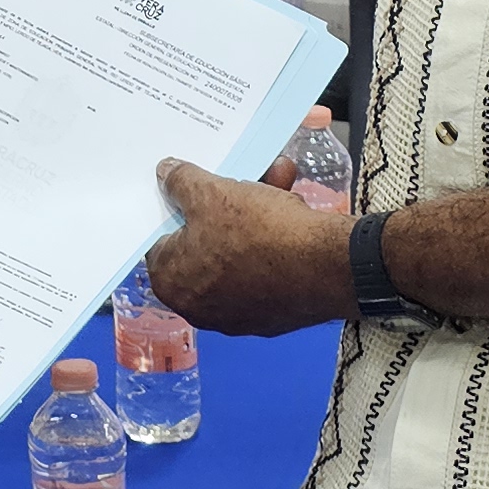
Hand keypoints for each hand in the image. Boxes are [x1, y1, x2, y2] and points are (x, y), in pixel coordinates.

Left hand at [139, 151, 352, 338]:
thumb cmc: (258, 234)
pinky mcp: (274, 313)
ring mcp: (239, 313)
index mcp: (172, 284)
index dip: (176, 209)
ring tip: (278, 178)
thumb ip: (180, 182)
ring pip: (240, 250)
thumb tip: (165, 174)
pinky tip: (293, 209)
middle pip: (205, 242)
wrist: (327, 268)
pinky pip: (266, 266)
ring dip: (257, 212)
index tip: (192, 189)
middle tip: (240, 180)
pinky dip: (275, 240)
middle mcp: (200, 307)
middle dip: (226, 203)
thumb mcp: (211, 193)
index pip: (160, 240)